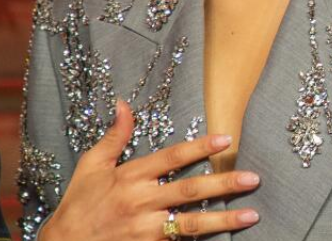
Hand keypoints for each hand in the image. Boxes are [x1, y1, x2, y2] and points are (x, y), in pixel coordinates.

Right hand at [39, 100, 259, 239]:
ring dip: (223, 219)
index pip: (171, 158)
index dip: (199, 147)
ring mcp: (145, 229)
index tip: (226, 139)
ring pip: (191, 223)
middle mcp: (141, 201)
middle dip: (223, 183)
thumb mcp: (91, 166)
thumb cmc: (78, 205)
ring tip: (251, 214)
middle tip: (253, 178)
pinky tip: (226, 239)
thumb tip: (124, 104)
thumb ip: (114, 137)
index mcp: (130, 177)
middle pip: (189, 190)